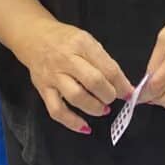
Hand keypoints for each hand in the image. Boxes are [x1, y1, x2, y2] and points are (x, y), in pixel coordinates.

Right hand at [18, 20, 133, 134]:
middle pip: (93, 82)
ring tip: (103, 109)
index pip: (107, 67)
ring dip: (94, 108)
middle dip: (109, 95)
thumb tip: (123, 85)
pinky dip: (72, 123)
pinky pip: (57, 111)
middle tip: (113, 98)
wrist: (34, 37)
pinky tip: (85, 128)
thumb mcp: (87, 40)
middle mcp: (66, 59)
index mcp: (82, 44)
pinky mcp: (43, 89)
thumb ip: (103, 61)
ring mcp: (53, 76)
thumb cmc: (66, 39)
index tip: (129, 93)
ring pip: (76, 97)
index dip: (122, 84)